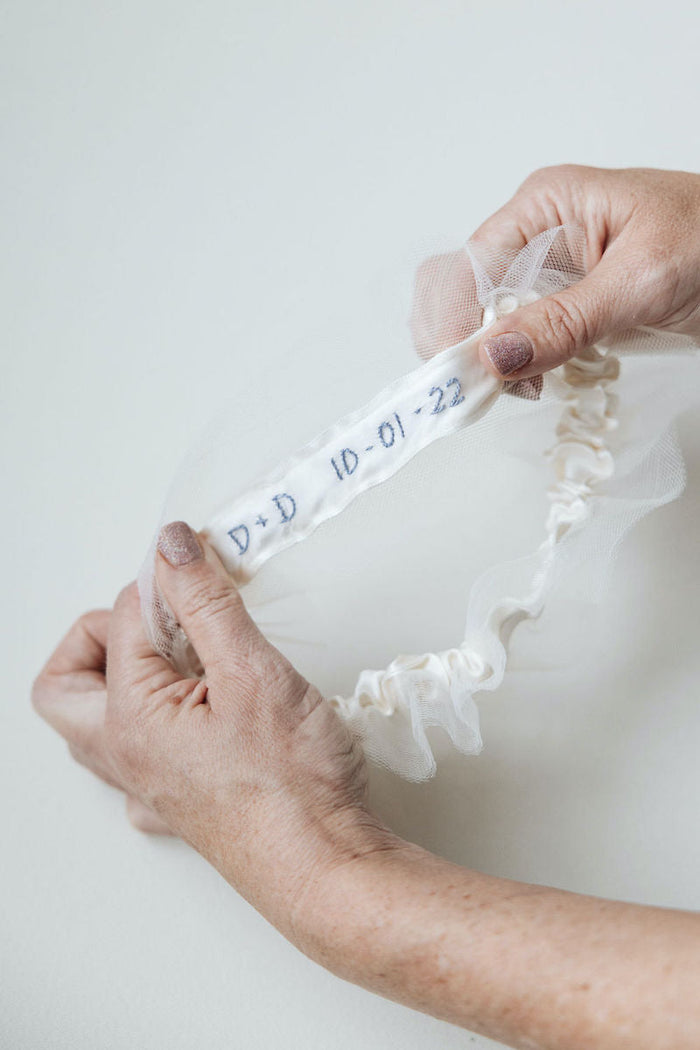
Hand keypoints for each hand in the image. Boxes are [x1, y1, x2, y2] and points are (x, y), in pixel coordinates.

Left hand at [34, 522, 386, 935]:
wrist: (327, 868)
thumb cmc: (293, 787)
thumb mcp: (252, 670)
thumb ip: (204, 601)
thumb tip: (171, 548)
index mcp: (130, 718)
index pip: (122, 618)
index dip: (164, 580)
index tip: (203, 566)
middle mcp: (126, 756)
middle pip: (67, 682)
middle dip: (99, 635)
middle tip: (158, 617)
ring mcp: (148, 787)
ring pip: (93, 726)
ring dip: (118, 680)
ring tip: (176, 657)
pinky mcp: (179, 805)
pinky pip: (134, 765)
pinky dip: (148, 728)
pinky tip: (191, 717)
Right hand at [473, 165, 699, 379]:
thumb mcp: (640, 279)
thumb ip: (565, 320)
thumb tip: (494, 355)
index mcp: (545, 205)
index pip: (468, 266)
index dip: (455, 320)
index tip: (466, 372)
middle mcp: (536, 236)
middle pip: (462, 294)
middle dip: (464, 342)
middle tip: (489, 388)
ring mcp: (549, 275)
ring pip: (483, 322)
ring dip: (489, 360)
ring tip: (520, 387)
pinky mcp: (566, 306)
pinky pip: (517, 339)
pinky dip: (516, 366)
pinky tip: (534, 381)